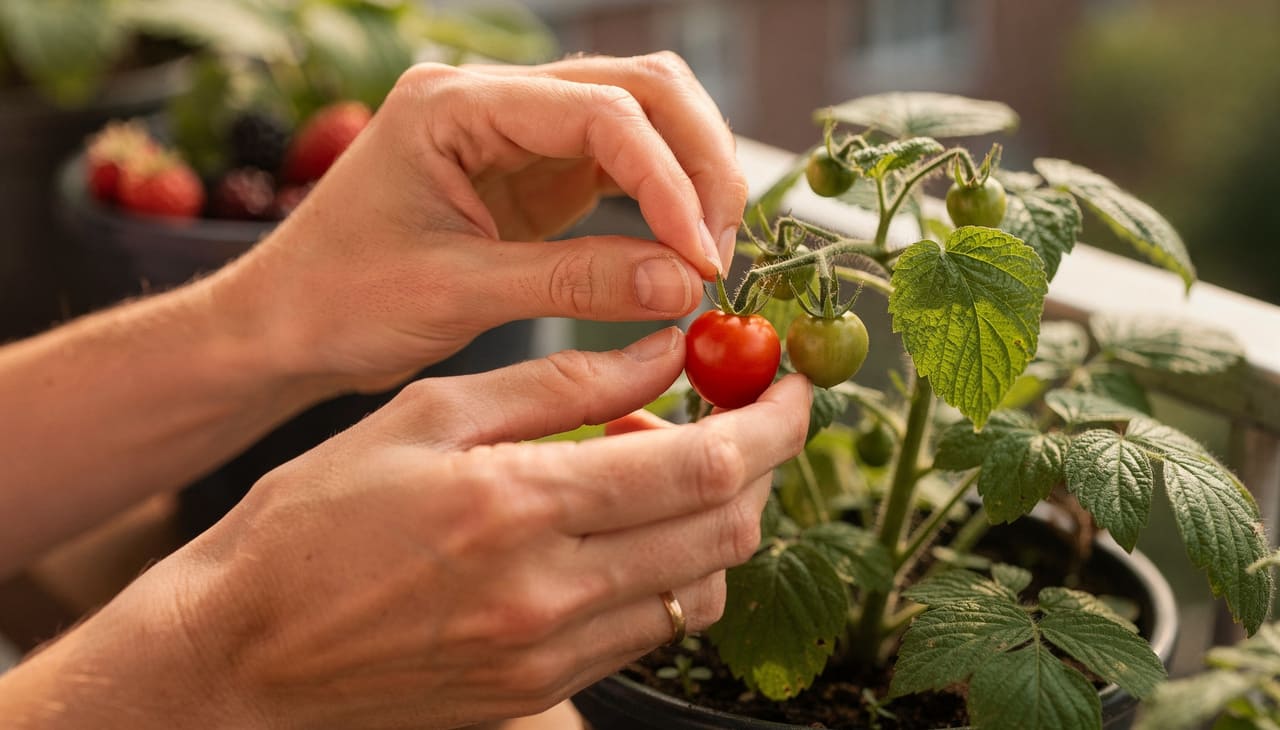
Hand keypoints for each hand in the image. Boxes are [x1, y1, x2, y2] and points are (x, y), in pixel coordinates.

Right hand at [141, 329, 809, 727]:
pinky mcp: (539, 690)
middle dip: (762, 467)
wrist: (246, 644)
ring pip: (697, 587)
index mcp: (520, 508)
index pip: (704, 466)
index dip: (771, 423)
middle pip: (723, 532)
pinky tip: (628, 530)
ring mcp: (549, 655)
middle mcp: (549, 594)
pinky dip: (668, 571)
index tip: (794, 387)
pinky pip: (649, 632)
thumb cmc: (318, 515)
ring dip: (716, 521)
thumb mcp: (432, 413)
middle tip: (746, 417)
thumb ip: (561, 382)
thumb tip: (664, 351)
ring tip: (666, 468)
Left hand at [211, 53, 748, 393]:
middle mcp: (492, 99)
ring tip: (706, 256)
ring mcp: (515, 131)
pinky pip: (621, 166)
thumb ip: (574, 282)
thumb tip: (683, 286)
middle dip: (697, 163)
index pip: (600, 112)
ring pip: (642, 117)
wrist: (285, 326)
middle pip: (640, 87)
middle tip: (718, 250)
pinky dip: (661, 203)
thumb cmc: (339, 302)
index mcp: (455, 104)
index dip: (667, 181)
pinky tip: (678, 251)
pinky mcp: (532, 172)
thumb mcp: (456, 294)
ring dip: (689, 177)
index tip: (700, 259)